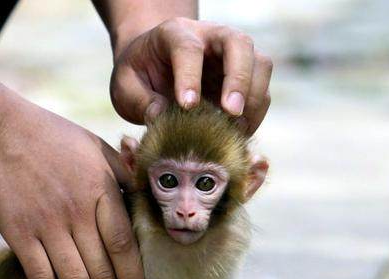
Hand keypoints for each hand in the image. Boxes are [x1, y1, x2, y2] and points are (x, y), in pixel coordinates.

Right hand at [0, 94, 147, 278]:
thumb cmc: (54, 137)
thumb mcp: (98, 149)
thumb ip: (125, 178)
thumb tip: (147, 203)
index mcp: (103, 191)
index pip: (125, 246)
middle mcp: (78, 212)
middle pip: (102, 270)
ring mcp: (46, 225)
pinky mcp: (18, 233)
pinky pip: (40, 276)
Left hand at [110, 17, 272, 134]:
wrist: (158, 70)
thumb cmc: (141, 76)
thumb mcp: (125, 87)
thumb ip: (139, 101)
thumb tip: (161, 116)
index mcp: (176, 34)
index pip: (188, 48)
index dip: (190, 76)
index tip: (187, 106)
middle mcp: (212, 38)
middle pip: (240, 44)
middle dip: (239, 79)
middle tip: (231, 112)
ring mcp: (235, 57)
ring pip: (261, 65)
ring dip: (254, 98)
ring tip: (238, 129)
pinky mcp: (247, 79)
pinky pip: (263, 92)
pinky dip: (256, 115)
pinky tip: (239, 134)